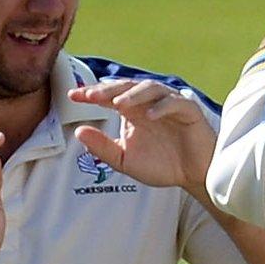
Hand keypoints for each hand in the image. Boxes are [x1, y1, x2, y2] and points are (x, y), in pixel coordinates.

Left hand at [69, 80, 216, 200]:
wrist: (192, 176)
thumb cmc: (161, 164)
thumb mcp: (124, 159)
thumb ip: (102, 147)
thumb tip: (78, 131)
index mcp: (132, 111)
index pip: (109, 96)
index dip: (91, 94)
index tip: (72, 95)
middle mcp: (149, 103)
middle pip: (127, 87)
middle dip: (108, 90)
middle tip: (91, 95)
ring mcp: (169, 104)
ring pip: (151, 89)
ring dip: (134, 94)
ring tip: (119, 103)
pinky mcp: (189, 111)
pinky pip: (175, 103)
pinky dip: (163, 107)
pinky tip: (150, 115)